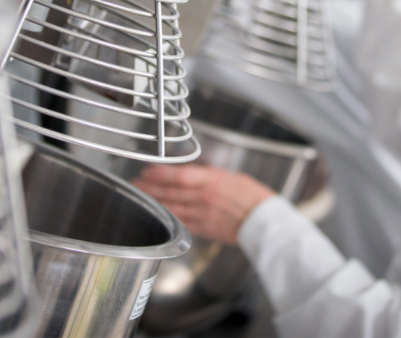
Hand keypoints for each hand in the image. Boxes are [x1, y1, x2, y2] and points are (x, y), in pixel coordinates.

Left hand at [133, 165, 274, 244]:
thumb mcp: (232, 177)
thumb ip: (209, 176)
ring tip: (139, 196)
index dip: (160, 174)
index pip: (179, 175)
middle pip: (170, 192)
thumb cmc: (253, 197)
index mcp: (213, 181)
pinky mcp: (204, 229)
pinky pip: (180, 222)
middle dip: (150, 187)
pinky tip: (156, 214)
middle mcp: (204, 198)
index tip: (147, 170)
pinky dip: (167, 217)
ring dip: (153, 201)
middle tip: (135, 182)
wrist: (265, 222)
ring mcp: (203, 215)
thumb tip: (191, 175)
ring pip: (171, 207)